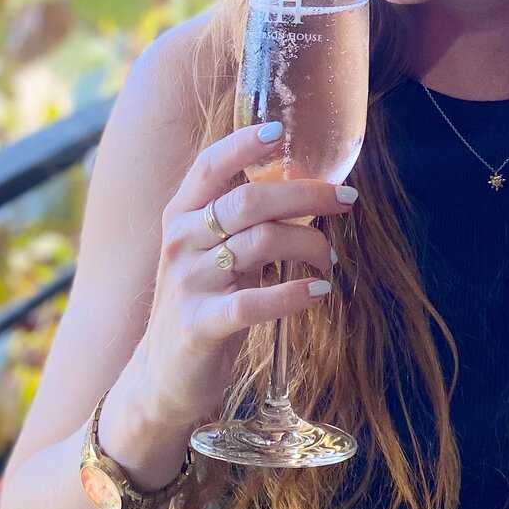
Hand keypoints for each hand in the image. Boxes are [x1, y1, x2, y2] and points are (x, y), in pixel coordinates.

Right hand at [131, 120, 357, 428]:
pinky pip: (252, 302)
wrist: (162, 376)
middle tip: (347, 201)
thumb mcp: (215, 251)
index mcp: (182, 215)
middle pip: (249, 199)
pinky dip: (293, 293)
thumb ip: (247, 217)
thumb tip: (301, 175)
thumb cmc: (203, 301)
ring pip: (259, 243)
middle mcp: (182, 241)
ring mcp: (188, 283)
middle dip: (307, 195)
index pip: (209, 166)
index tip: (281, 132)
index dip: (244, 144)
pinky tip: (318, 291)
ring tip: (329, 258)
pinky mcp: (199, 325)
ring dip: (309, 244)